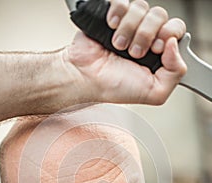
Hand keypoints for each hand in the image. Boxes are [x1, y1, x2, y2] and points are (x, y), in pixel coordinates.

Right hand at [64, 0, 186, 104]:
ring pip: (142, 8)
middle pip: (160, 16)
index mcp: (158, 53)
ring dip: (129, 30)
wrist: (86, 79)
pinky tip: (112, 28)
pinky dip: (118, 14)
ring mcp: (129, 24)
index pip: (176, 29)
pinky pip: (123, 1)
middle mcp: (145, 35)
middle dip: (147, 35)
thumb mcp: (154, 93)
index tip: (156, 49)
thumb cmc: (114, 87)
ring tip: (119, 46)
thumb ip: (176, 74)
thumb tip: (176, 45)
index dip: (169, 35)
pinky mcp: (113, 14)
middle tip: (135, 52)